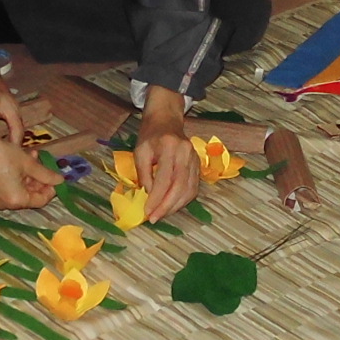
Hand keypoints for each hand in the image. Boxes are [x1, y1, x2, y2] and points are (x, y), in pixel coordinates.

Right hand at [0, 118, 56, 210]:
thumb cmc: (1, 155)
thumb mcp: (27, 163)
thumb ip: (46, 174)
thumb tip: (60, 180)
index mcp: (17, 200)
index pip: (42, 200)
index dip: (51, 188)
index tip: (56, 175)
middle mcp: (7, 204)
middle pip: (31, 195)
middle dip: (39, 179)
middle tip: (44, 162)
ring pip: (21, 189)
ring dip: (29, 174)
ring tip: (33, 156)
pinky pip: (11, 186)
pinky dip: (18, 175)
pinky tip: (21, 160)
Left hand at [134, 88, 200, 222]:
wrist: (167, 121)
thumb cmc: (150, 136)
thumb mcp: (140, 152)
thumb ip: (144, 174)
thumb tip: (148, 198)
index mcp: (169, 147)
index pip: (165, 179)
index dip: (156, 198)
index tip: (147, 212)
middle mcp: (186, 153)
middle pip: (180, 186)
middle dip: (167, 206)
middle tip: (155, 218)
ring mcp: (195, 159)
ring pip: (189, 190)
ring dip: (175, 206)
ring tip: (161, 215)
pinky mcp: (198, 166)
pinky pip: (193, 188)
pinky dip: (183, 201)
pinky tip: (171, 206)